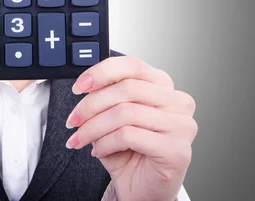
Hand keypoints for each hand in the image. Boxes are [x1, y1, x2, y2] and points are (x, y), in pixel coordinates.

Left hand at [65, 56, 197, 200]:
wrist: (141, 189)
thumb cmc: (129, 150)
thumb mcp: (113, 115)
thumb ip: (107, 95)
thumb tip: (84, 85)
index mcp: (163, 86)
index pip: (132, 65)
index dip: (101, 72)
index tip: (78, 87)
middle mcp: (178, 102)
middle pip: (126, 89)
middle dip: (91, 105)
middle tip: (72, 120)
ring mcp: (181, 126)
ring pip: (125, 113)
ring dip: (93, 128)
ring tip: (80, 138)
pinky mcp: (177, 150)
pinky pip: (129, 136)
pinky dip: (105, 143)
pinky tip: (98, 151)